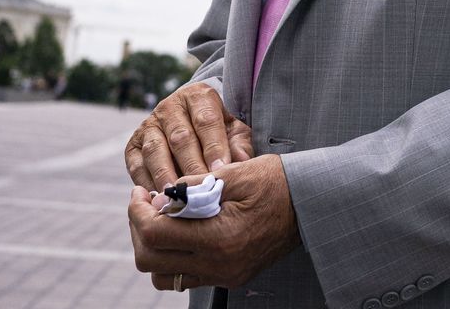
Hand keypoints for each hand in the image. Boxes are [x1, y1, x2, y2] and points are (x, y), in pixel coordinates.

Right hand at [125, 82, 254, 190]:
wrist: (190, 125)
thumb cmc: (219, 130)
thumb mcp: (234, 130)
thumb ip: (239, 143)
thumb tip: (242, 162)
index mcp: (198, 97)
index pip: (206, 121)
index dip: (213, 147)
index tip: (220, 171)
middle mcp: (170, 107)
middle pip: (180, 138)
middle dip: (191, 165)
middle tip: (200, 189)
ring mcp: (148, 125)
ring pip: (155, 151)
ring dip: (165, 175)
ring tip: (177, 196)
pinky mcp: (132, 145)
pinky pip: (137, 165)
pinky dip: (146, 182)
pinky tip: (158, 198)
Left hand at [128, 154, 299, 290]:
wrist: (313, 203)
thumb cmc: (277, 182)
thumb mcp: (234, 173)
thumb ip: (192, 187)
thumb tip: (157, 198)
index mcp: (220, 238)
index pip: (155, 234)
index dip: (137, 211)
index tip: (140, 192)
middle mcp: (220, 265)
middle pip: (151, 260)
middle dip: (139, 229)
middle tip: (147, 203)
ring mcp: (225, 275)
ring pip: (164, 276)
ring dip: (153, 248)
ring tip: (162, 219)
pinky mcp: (231, 277)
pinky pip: (186, 277)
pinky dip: (174, 257)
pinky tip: (183, 231)